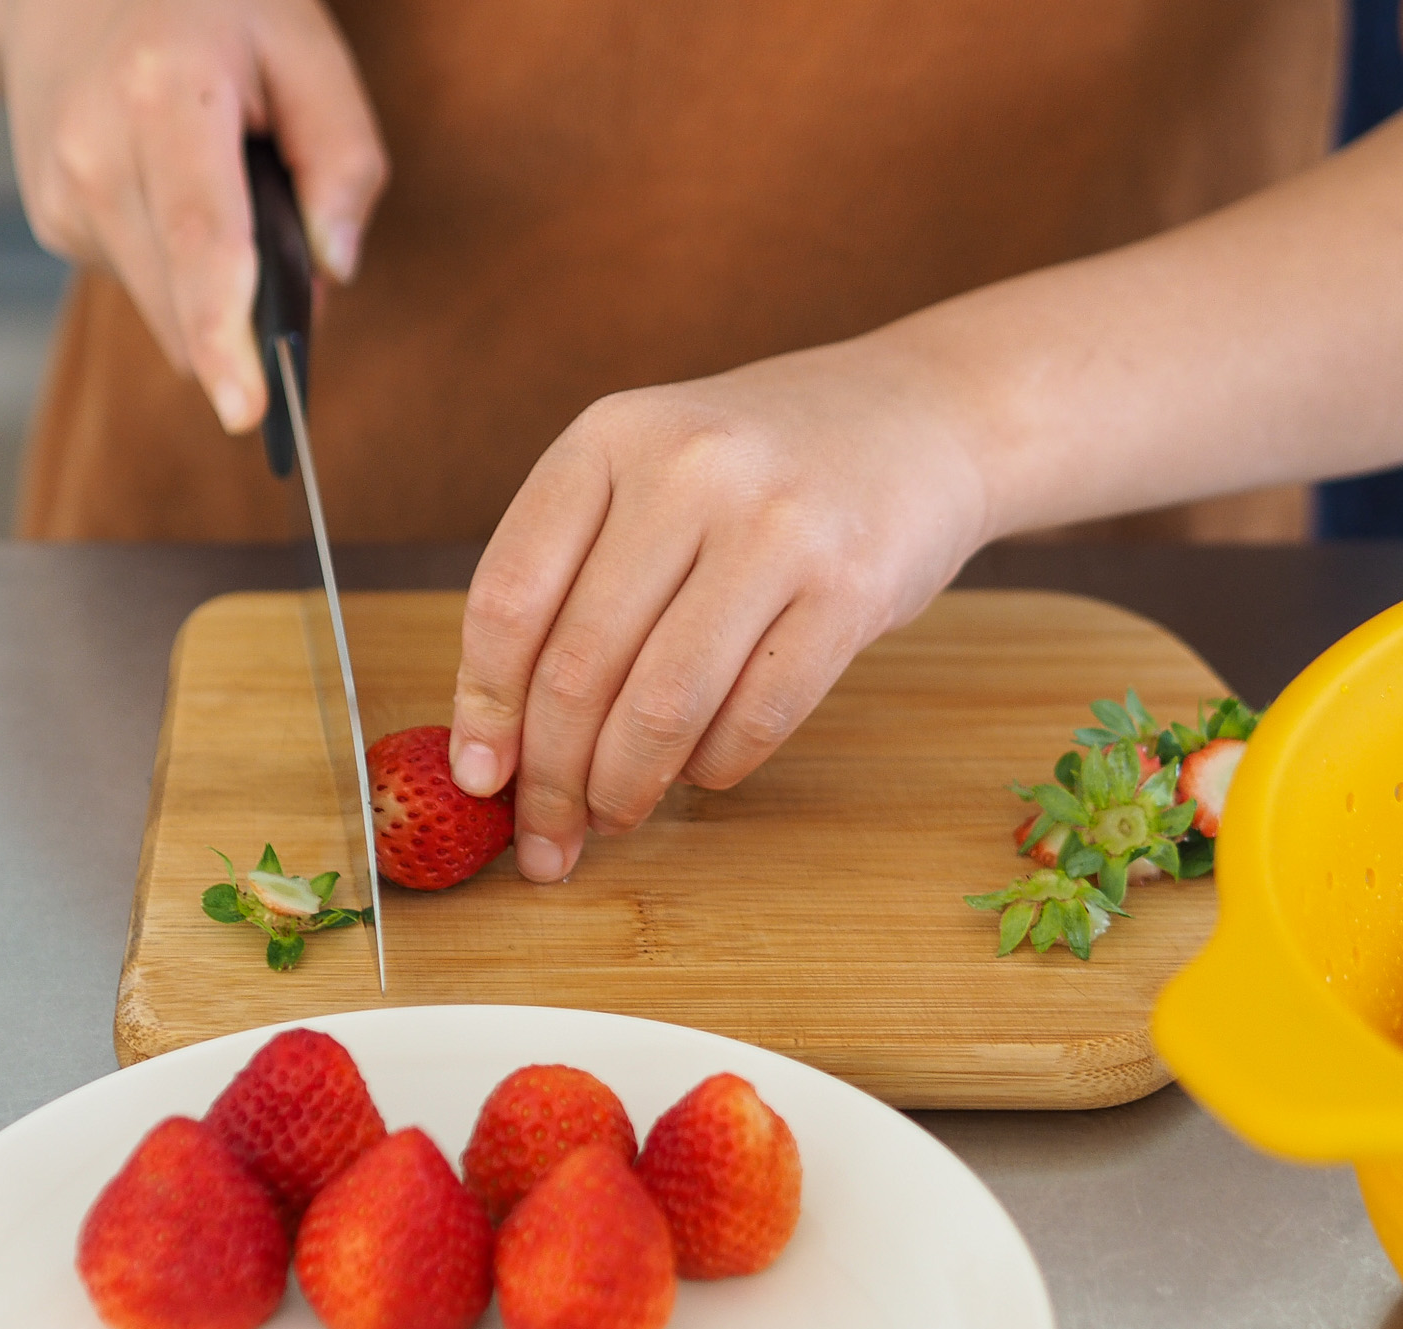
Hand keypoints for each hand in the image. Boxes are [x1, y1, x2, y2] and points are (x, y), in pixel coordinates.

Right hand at [3, 0, 386, 430]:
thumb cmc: (207, 9)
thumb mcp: (305, 47)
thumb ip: (344, 159)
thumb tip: (337, 269)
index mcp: (164, 97)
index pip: (201, 241)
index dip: (224, 336)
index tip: (245, 411)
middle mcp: (94, 151)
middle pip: (185, 301)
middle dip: (253, 316)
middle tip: (290, 238)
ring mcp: (61, 191)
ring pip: (168, 311)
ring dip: (215, 288)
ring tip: (220, 185)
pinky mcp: (52, 220)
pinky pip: (145, 285)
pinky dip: (178, 264)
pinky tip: (172, 190)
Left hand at [448, 340, 993, 882]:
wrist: (924, 414)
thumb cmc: (764, 468)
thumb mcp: (653, 470)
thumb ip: (578, 573)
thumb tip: (503, 745)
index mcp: (610, 436)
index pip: (509, 596)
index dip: (483, 706)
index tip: (479, 781)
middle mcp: (687, 471)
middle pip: (579, 666)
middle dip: (551, 778)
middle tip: (546, 839)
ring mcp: (776, 529)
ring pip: (661, 707)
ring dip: (624, 789)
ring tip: (615, 817)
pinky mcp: (849, 590)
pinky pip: (755, 718)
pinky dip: (713, 768)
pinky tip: (700, 770)